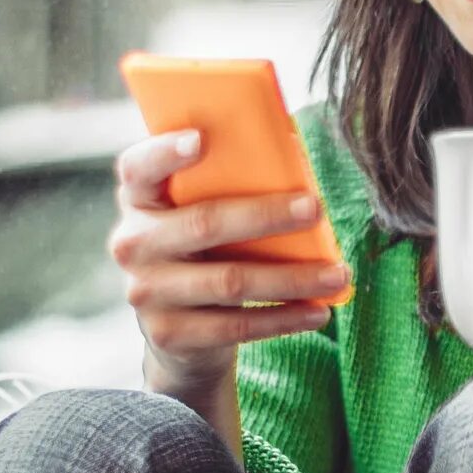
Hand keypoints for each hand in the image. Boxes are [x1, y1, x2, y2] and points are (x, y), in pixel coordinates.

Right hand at [108, 131, 347, 397]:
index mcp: (140, 200)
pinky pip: (236, 325)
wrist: (179, 331)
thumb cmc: (206, 250)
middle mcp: (133, 243)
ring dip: (292, 278)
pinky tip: (318, 311)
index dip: (165, 151)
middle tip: (316, 209)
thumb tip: (293, 154)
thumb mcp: (202, 213)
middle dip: (266, 216)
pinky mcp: (169, 333)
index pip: (138, 167)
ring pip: (230, 281)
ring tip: (338, 274)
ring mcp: (146, 292)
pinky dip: (284, 318)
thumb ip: (229, 183)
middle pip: (204, 223)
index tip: (202, 138)